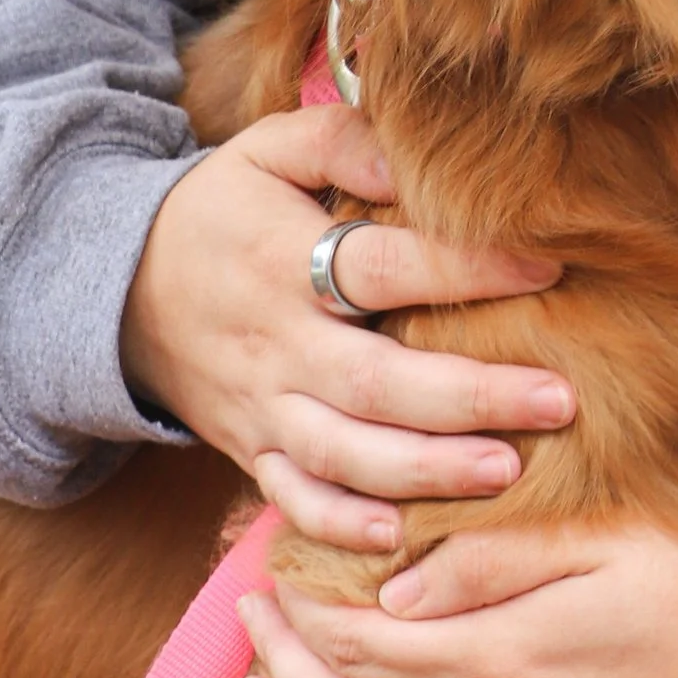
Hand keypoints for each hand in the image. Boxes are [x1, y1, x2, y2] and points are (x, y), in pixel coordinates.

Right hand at [121, 103, 572, 553]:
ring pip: (344, 455)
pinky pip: (292, 500)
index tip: (548, 267)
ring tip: (508, 469)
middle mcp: (275, 345)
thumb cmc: (222, 210)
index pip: (381, 268)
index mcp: (283, 262)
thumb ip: (343, 141)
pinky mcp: (249, 451)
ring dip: (426, 470)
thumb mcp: (268, 150)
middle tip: (559, 399)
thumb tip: (416, 158)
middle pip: (376, 383)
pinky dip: (338, 526)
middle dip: (470, 398)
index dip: (463, 270)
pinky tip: (398, 536)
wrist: (118, 290)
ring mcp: (260, 408)